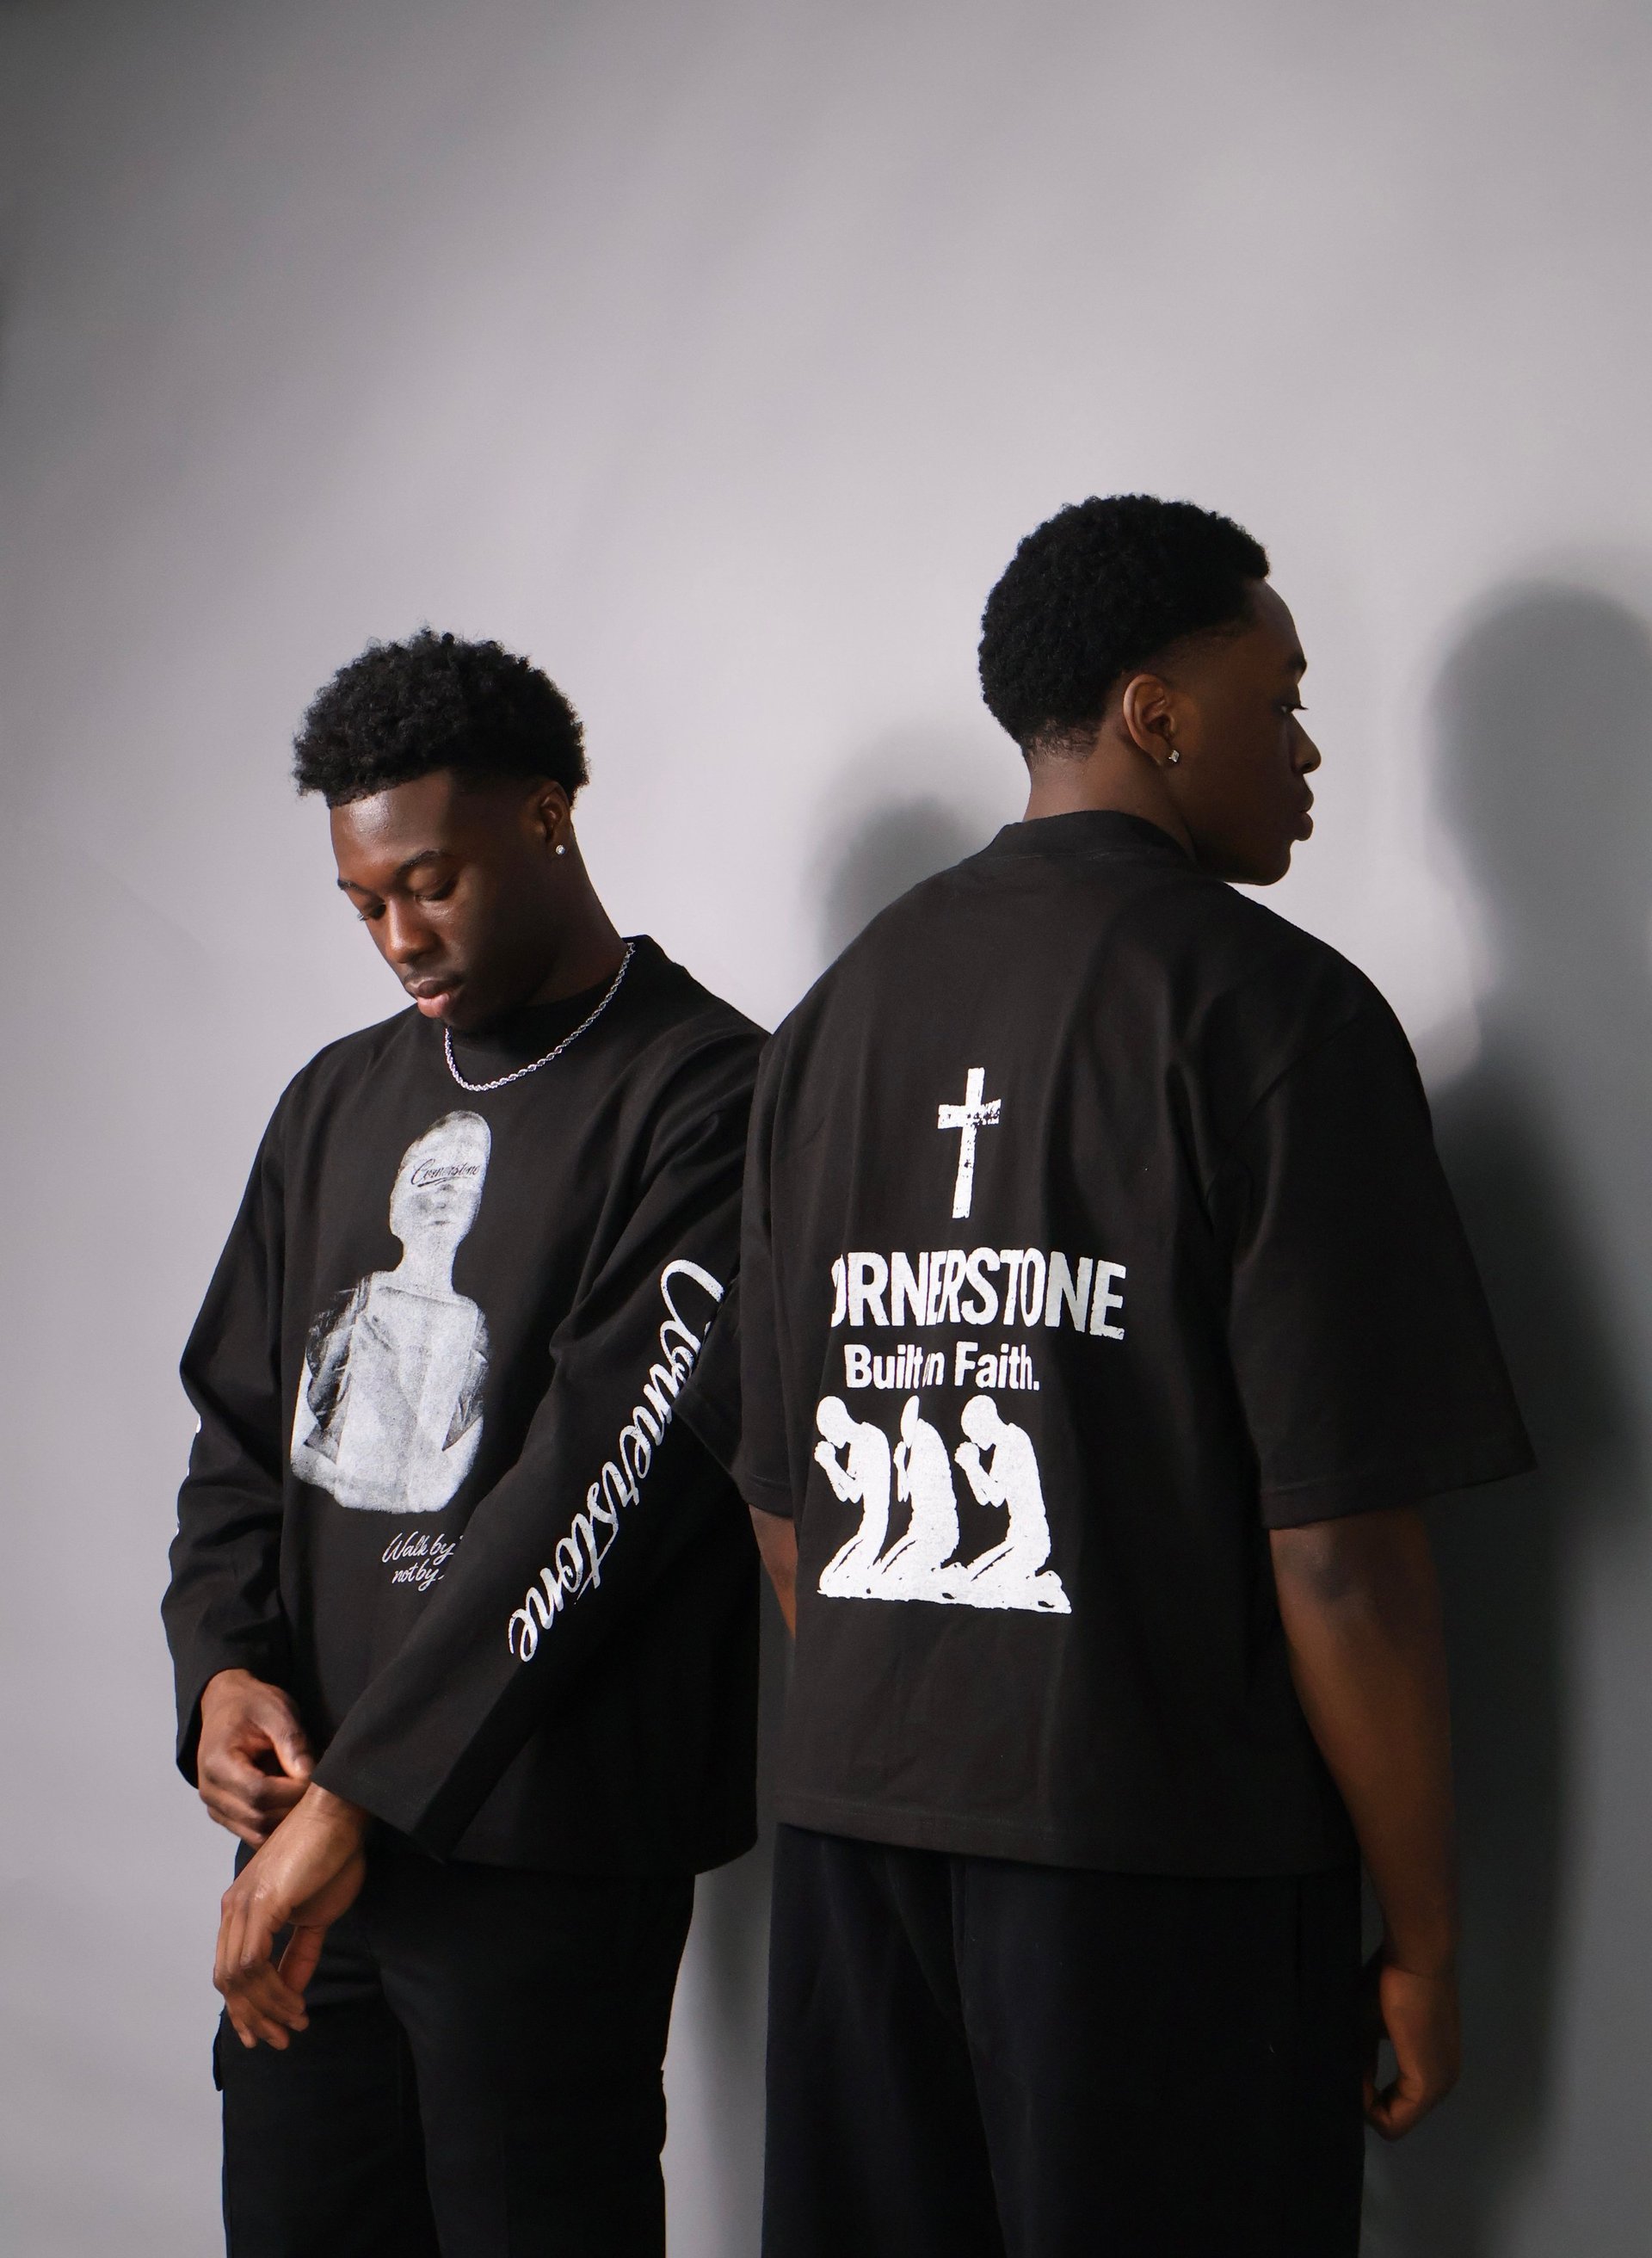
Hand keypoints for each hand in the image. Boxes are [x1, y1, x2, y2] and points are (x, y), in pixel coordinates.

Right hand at [197, 1669, 313, 1845]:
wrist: (227, 1706)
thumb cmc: (252, 1705)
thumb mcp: (277, 1712)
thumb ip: (292, 1742)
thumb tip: (309, 1777)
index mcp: (217, 1762)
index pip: (258, 1792)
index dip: (291, 1792)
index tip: (314, 1779)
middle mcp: (210, 1790)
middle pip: (257, 1818)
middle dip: (292, 1808)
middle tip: (317, 1792)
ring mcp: (215, 1807)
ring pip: (256, 1834)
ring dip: (286, 1822)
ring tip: (306, 1798)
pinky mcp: (225, 1816)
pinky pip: (253, 1835)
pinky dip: (277, 1826)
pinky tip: (293, 1806)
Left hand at [214, 1784, 369, 2049]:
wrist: (340, 1814)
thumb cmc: (332, 1856)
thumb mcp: (315, 1914)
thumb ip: (298, 1953)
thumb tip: (290, 1992)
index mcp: (241, 1908)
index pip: (229, 1970)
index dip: (244, 2007)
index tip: (266, 2033)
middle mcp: (233, 1908)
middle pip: (228, 1980)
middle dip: (253, 2017)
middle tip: (280, 2039)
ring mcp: (244, 1905)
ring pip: (239, 1977)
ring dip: (266, 2009)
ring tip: (295, 2024)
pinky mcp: (262, 1903)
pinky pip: (256, 1962)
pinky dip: (273, 1991)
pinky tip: (296, 2003)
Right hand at [1363, 1947, 1460, 2138]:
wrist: (1416, 1959)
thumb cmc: (1392, 1982)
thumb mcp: (1369, 2025)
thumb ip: (1362, 2060)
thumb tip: (1344, 2085)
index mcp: (1431, 2068)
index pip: (1395, 2105)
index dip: (1365, 2094)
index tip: (1348, 2067)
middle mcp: (1441, 2084)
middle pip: (1394, 2118)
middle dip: (1365, 2100)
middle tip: (1347, 2071)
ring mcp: (1437, 2088)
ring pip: (1394, 2123)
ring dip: (1367, 2102)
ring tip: (1351, 2069)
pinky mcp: (1427, 2085)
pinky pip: (1394, 2120)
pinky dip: (1370, 2106)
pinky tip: (1357, 2077)